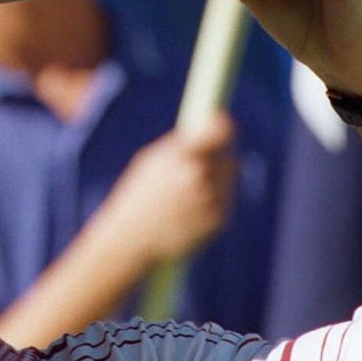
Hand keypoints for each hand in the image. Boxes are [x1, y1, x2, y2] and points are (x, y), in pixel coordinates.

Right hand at [100, 111, 237, 269]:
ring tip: (187, 192)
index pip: (219, 131)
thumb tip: (208, 126)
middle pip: (228, 156)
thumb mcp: (152, 160)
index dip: (223, 125)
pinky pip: (224, 201)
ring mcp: (213, 199)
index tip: (222, 121)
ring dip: (216, 179)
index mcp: (183, 155)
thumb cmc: (138, 195)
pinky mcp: (219, 220)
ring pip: (228, 179)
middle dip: (219, 156)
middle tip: (204, 160)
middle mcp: (201, 175)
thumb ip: (182, 145)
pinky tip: (190, 209)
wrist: (133, 239)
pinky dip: (214, 201)